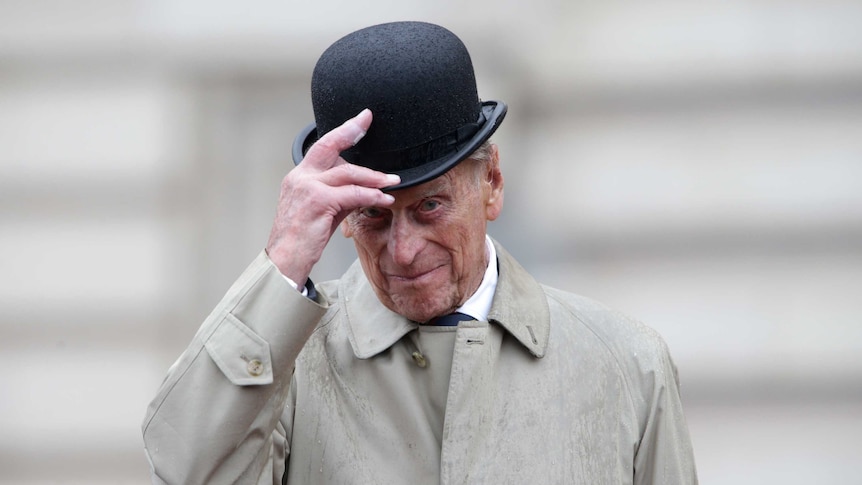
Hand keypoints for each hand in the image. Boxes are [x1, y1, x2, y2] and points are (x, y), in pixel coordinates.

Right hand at [266, 109, 398, 285]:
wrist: (285, 260)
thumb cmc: (302, 240)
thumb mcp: (322, 211)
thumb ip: (340, 195)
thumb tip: (364, 188)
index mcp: (299, 177)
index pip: (321, 147)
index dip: (342, 131)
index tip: (360, 119)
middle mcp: (301, 177)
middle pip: (329, 146)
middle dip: (351, 131)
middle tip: (368, 121)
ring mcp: (308, 187)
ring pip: (348, 173)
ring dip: (373, 177)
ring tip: (391, 181)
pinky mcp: (318, 201)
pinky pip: (353, 193)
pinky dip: (371, 195)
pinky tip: (383, 199)